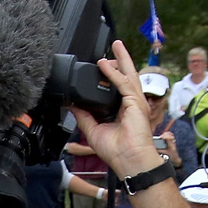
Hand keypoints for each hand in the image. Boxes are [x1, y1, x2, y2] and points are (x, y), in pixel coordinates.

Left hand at [71, 40, 166, 179]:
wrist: (128, 160)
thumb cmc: (116, 151)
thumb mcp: (92, 130)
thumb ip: (83, 115)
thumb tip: (72, 105)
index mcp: (121, 110)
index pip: (115, 88)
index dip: (109, 75)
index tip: (99, 66)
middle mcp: (129, 104)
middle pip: (125, 76)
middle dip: (120, 60)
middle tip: (113, 47)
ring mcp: (135, 102)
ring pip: (128, 75)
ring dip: (121, 59)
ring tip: (115, 46)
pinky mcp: (136, 103)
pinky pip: (123, 84)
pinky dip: (113, 73)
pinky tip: (104, 64)